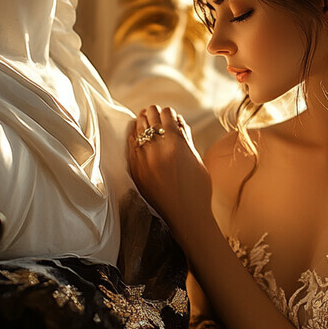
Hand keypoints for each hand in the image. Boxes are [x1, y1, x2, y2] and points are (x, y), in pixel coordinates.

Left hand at [128, 105, 213, 243]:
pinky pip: (130, 145)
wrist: (185, 216)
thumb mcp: (196, 158)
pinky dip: (134, 137)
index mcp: (176, 142)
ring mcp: (143, 158)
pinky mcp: (135, 169)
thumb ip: (185, 138)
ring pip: (137, 128)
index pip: (166, 113)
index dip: (168, 112)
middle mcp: (157, 148)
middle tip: (155, 115)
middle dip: (153, 114)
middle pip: (149, 116)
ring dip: (142, 122)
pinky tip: (138, 136)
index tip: (168, 115)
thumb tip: (176, 120)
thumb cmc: (197, 188)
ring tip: (146, 122)